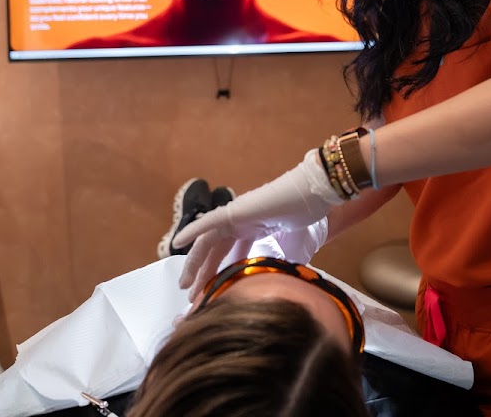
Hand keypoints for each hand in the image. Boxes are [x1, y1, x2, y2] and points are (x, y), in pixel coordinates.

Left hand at [173, 149, 345, 296]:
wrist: (313, 193)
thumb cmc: (306, 214)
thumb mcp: (292, 245)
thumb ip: (280, 259)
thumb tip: (278, 283)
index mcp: (253, 228)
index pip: (230, 252)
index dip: (219, 271)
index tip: (212, 290)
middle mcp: (241, 221)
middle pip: (215, 251)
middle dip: (203, 273)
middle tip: (193, 297)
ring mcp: (237, 214)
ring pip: (207, 242)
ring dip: (194, 264)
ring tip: (185, 286)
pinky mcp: (235, 210)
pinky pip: (208, 223)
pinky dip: (192, 232)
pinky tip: (177, 244)